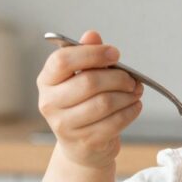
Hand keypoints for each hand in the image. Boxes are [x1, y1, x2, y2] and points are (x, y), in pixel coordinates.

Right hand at [36, 29, 143, 168]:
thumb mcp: (81, 76)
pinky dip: (130, 111)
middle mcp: (50, 103)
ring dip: (127, 95)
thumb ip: (86, 54)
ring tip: (135, 91)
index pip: (63, 60)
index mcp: (46, 81)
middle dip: (117, 77)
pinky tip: (134, 105)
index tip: (115, 53)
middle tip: (131, 78)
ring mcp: (65, 126)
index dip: (92, 53)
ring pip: (104, 103)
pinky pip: (114, 122)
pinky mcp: (84, 142)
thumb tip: (92, 35)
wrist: (81, 146)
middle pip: (89, 82)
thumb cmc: (82, 104)